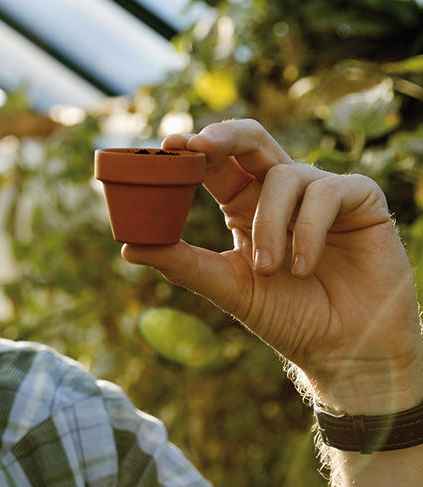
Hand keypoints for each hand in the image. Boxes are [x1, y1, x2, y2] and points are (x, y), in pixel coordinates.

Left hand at [122, 119, 422, 413]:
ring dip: (270, 224)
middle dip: (223, 136)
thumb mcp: (226, 288)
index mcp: (243, 203)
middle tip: (199, 146)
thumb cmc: (286, 316)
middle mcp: (279, 190)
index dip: (193, 147)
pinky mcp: (360, 199)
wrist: (342, 350)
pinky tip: (302, 266)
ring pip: (284, 175)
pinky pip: (325, 193)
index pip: (215, 162)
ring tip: (270, 269)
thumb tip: (127, 248)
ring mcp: (320, 190)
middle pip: (250, 139)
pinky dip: (307, 230)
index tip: (169, 145)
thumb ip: (182, 263)